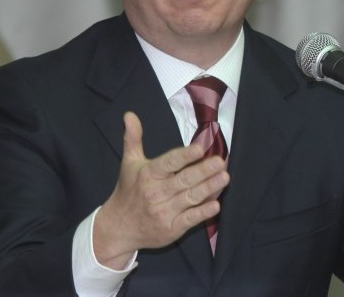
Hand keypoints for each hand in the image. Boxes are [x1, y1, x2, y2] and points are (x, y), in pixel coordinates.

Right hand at [93, 111, 229, 268]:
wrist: (119, 227)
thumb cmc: (129, 190)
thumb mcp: (129, 162)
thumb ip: (133, 137)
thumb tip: (129, 114)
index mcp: (148, 174)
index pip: (169, 163)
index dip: (185, 156)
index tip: (200, 148)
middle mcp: (156, 193)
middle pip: (184, 180)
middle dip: (203, 171)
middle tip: (220, 161)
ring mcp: (164, 212)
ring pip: (190, 198)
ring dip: (209, 188)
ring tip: (225, 177)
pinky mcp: (171, 229)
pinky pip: (190, 219)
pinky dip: (203, 212)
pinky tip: (215, 205)